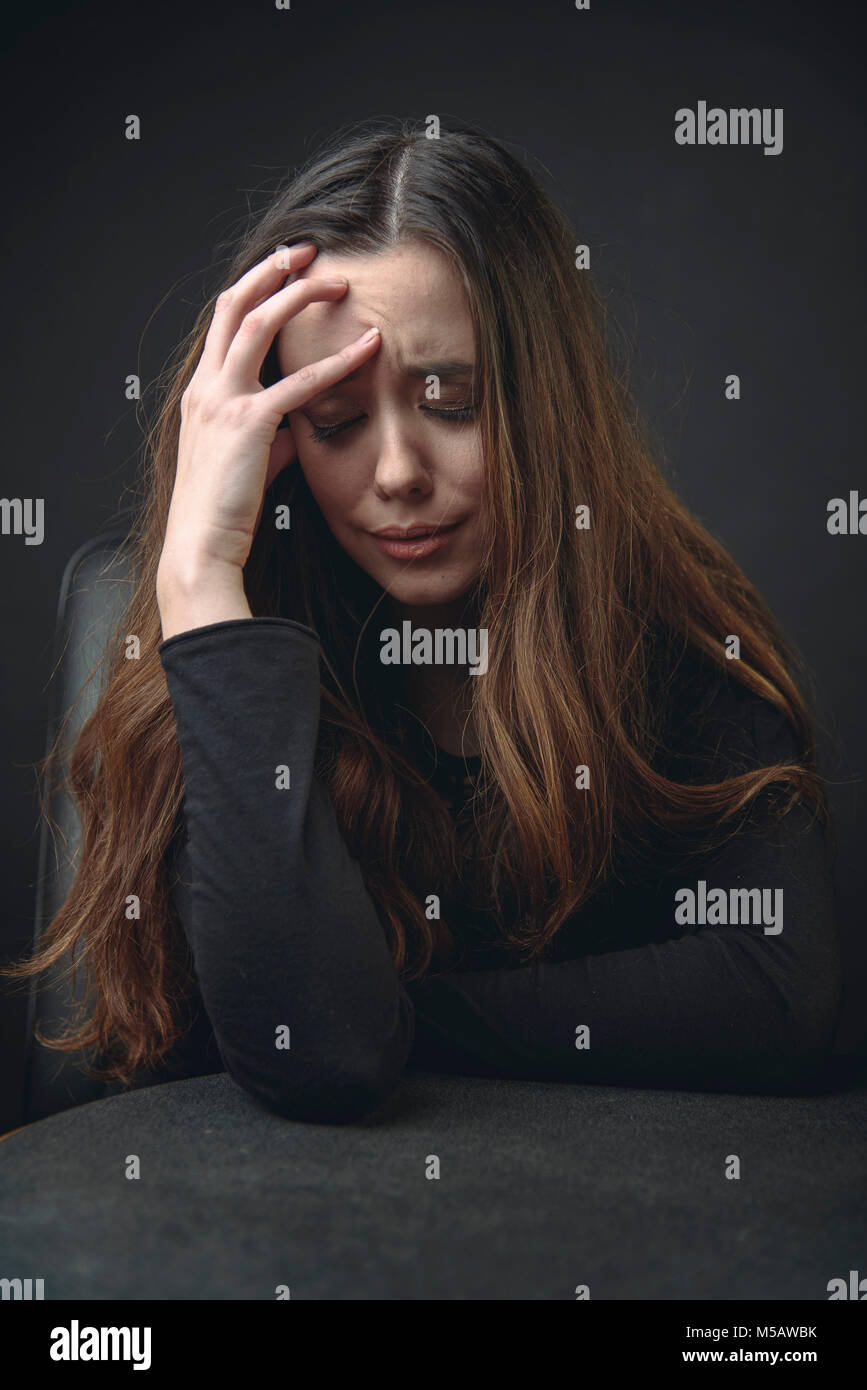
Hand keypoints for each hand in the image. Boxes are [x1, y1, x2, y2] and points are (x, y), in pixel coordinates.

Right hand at [157, 241, 381, 597]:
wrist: (201, 546)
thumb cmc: (225, 512)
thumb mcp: (249, 464)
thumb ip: (272, 438)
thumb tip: (299, 430)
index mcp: (201, 392)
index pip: (224, 321)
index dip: (256, 287)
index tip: (287, 267)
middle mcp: (205, 387)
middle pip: (235, 304)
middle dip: (273, 269)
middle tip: (310, 250)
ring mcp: (222, 402)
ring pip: (259, 325)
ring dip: (300, 296)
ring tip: (339, 282)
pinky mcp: (248, 425)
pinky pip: (297, 383)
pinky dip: (336, 363)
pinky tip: (368, 349)